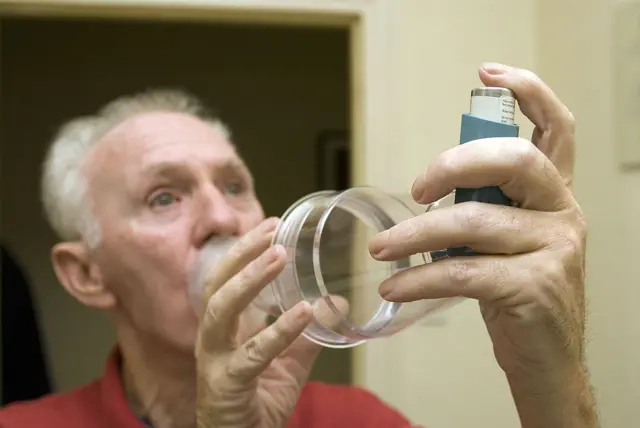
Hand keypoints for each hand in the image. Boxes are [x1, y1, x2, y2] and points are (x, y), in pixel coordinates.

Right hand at [194, 218, 319, 427]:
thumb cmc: (258, 399)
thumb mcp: (288, 361)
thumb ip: (307, 332)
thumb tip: (333, 302)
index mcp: (224, 327)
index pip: (226, 277)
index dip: (245, 249)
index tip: (273, 224)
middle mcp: (213, 338)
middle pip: (217, 284)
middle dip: (242, 253)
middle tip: (272, 230)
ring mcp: (215, 361)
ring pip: (222, 311)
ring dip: (249, 280)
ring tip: (278, 257)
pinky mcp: (227, 385)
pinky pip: (252, 355)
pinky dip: (278, 332)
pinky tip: (303, 313)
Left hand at [368, 64, 596, 426]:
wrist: (546, 360)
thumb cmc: (516, 294)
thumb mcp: (506, 242)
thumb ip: (483, 208)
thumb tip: (429, 191)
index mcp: (552, 195)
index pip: (556, 129)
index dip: (528, 92)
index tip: (487, 74)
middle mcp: (561, 213)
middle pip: (512, 161)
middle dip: (452, 165)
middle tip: (415, 190)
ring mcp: (553, 250)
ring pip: (473, 222)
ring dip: (413, 236)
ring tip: (380, 251)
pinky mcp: (533, 288)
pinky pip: (461, 272)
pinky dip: (419, 278)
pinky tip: (395, 286)